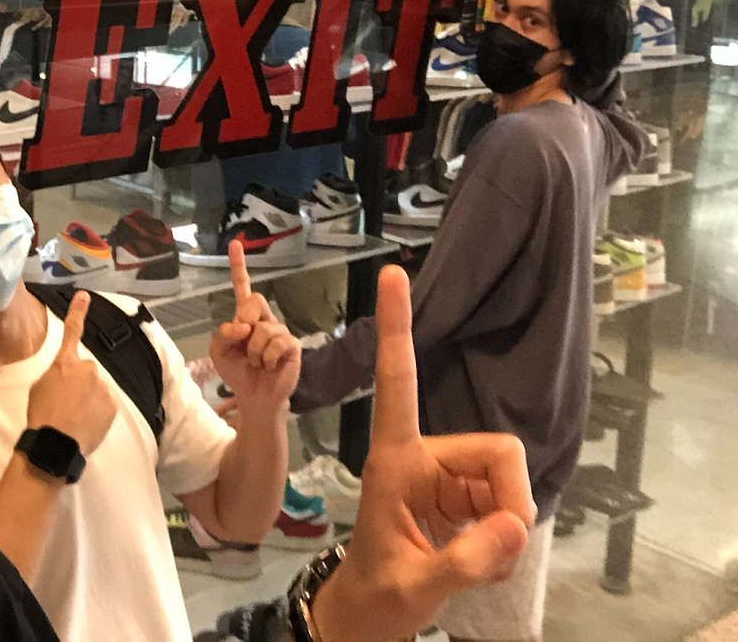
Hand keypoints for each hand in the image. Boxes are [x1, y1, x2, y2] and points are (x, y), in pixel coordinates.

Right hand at [26, 292, 117, 458]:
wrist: (56, 442)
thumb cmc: (41, 414)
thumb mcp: (40, 387)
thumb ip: (56, 374)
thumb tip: (66, 376)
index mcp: (65, 362)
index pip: (72, 332)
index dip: (78, 312)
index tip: (84, 296)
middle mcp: (88, 369)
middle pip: (86, 372)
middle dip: (80, 384)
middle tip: (66, 404)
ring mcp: (102, 387)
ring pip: (96, 390)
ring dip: (89, 400)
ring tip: (75, 418)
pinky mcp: (112, 406)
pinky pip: (105, 406)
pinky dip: (98, 413)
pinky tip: (85, 425)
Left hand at [208, 240, 299, 412]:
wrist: (254, 398)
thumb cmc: (237, 372)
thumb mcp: (218, 352)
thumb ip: (223, 334)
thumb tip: (242, 324)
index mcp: (244, 317)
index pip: (243, 286)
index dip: (239, 265)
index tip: (236, 242)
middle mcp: (264, 319)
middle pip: (255, 299)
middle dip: (245, 317)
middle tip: (243, 337)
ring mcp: (279, 331)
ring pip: (262, 328)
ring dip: (252, 351)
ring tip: (256, 362)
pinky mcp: (291, 346)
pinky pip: (275, 344)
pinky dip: (265, 359)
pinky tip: (268, 366)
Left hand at [312, 266, 535, 641]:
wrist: (369, 618)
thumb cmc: (376, 595)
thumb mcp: (416, 584)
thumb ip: (464, 558)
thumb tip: (515, 526)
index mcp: (393, 457)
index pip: (397, 382)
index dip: (396, 331)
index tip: (392, 276)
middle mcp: (422, 457)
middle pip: (497, 453)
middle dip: (509, 504)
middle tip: (495, 549)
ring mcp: (447, 478)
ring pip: (509, 485)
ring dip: (506, 530)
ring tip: (475, 563)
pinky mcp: (466, 501)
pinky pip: (509, 508)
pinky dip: (506, 541)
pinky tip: (483, 560)